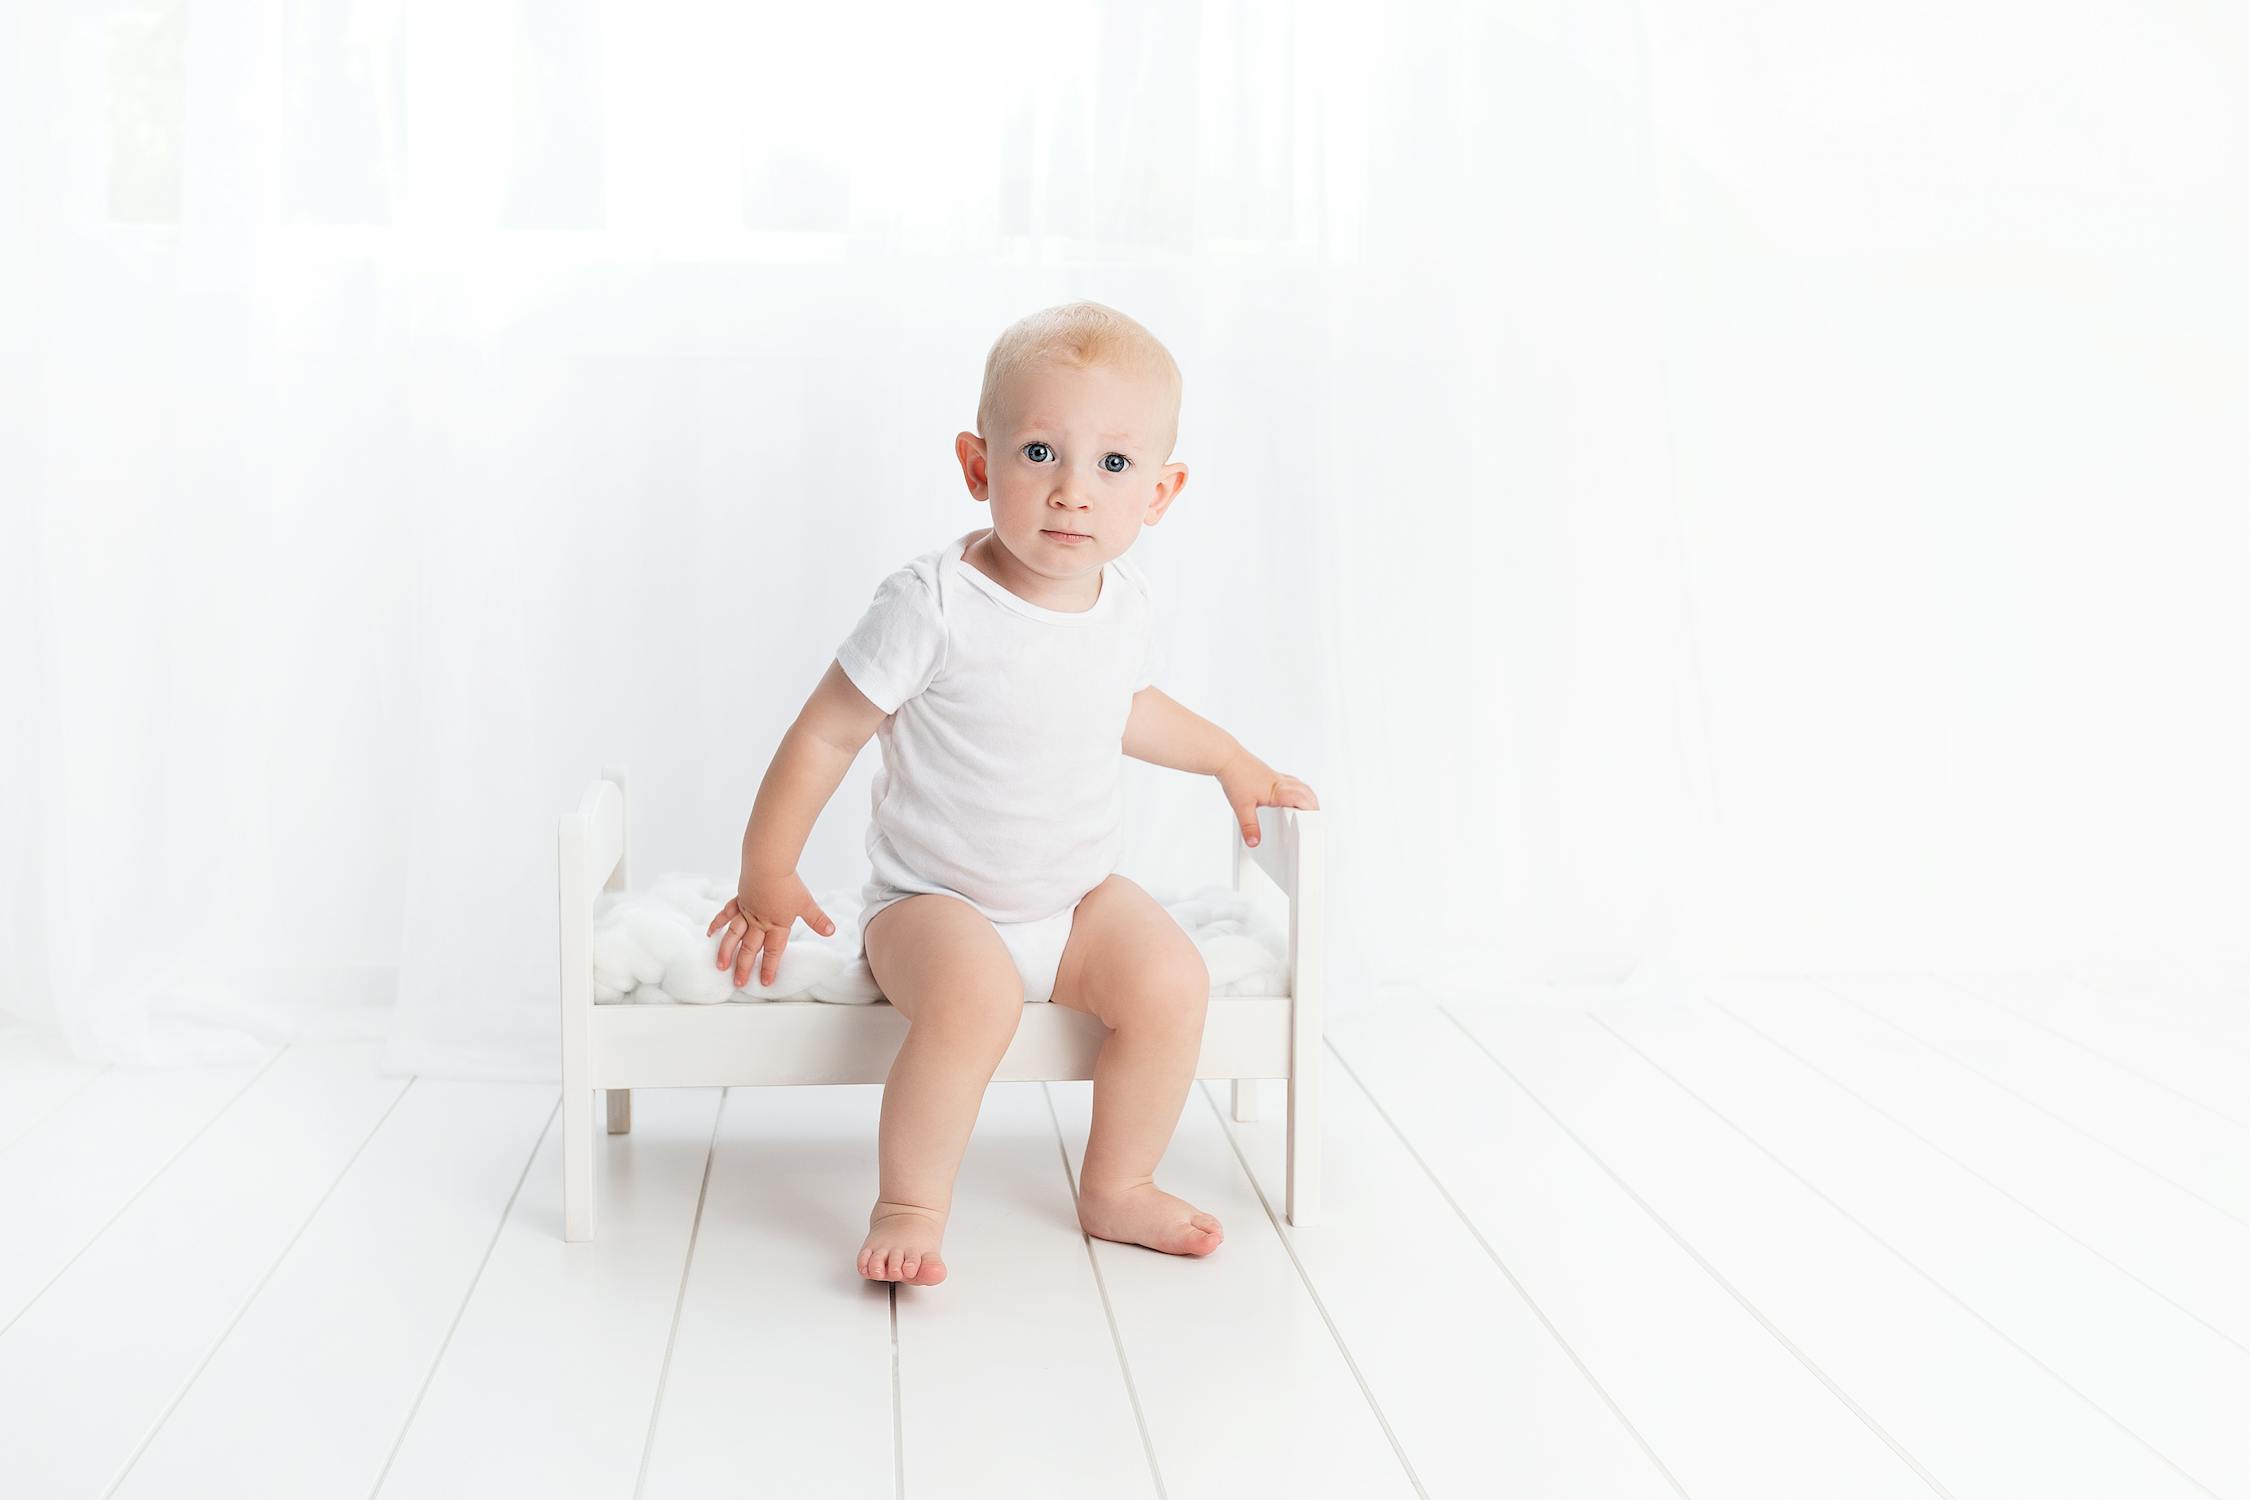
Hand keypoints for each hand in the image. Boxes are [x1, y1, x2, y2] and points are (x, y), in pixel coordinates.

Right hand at [707, 869, 835, 987]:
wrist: (769, 864)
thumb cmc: (788, 883)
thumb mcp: (807, 903)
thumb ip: (817, 919)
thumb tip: (831, 931)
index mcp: (776, 925)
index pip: (773, 952)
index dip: (769, 968)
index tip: (764, 982)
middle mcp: (758, 922)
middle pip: (750, 948)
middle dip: (743, 967)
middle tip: (738, 983)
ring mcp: (746, 912)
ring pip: (734, 935)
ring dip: (727, 951)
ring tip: (720, 965)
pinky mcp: (739, 900)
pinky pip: (726, 914)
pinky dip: (717, 923)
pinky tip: (710, 934)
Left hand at [1216, 747, 1319, 847]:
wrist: (1227, 759)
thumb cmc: (1235, 777)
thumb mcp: (1242, 807)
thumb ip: (1249, 827)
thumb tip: (1254, 842)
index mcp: (1279, 790)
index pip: (1303, 800)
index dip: (1311, 812)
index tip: (1314, 824)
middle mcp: (1281, 782)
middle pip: (1307, 793)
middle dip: (1313, 807)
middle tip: (1314, 821)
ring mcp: (1277, 777)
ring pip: (1300, 786)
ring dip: (1307, 798)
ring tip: (1306, 811)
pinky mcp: (1271, 775)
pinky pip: (1291, 782)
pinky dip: (1296, 791)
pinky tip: (1287, 798)